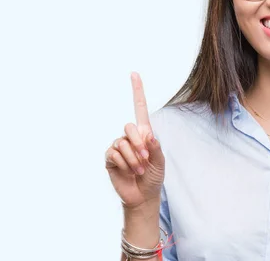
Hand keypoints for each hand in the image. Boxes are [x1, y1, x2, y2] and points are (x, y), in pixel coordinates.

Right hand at [105, 72, 164, 208]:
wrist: (142, 197)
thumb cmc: (153, 177)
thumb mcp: (160, 162)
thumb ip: (155, 147)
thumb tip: (147, 134)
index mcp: (144, 134)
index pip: (139, 109)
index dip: (137, 91)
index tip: (134, 74)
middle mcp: (129, 137)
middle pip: (129, 127)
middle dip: (139, 144)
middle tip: (145, 159)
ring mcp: (118, 147)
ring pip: (122, 143)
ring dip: (133, 159)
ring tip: (138, 170)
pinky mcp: (110, 159)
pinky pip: (114, 154)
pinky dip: (124, 164)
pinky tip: (127, 172)